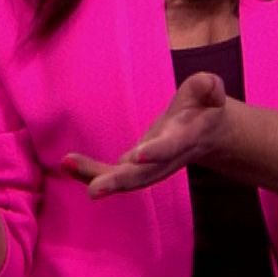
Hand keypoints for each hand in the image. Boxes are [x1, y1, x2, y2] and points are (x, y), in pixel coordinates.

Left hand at [63, 71, 229, 197]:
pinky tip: (67, 165)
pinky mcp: (136, 166)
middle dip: (119, 181)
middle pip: (144, 175)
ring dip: (96, 176)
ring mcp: (151, 166)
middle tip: (94, 189)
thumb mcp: (209, 91)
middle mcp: (167, 159)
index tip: (138, 155)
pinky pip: (113, 174)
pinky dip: (90, 172)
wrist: (209, 134)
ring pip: (124, 178)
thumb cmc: (204, 106)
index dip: (157, 151)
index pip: (172, 147)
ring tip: (68, 165)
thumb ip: (208, 87)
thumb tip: (210, 86)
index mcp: (186, 137)